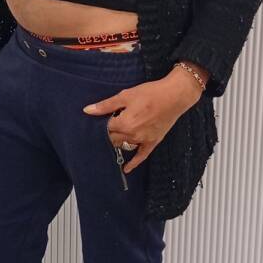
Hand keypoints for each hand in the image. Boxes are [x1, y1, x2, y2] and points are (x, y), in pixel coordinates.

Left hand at [83, 73, 202, 173]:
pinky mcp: (153, 142)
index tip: (96, 123)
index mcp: (124, 123)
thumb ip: (106, 105)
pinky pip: (141, 156)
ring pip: (124, 146)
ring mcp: (143, 140)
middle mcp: (132, 135)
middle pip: (113, 139)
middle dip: (107, 135)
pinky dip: (133, 163)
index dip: (100, 125)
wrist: (174, 96)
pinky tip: (126, 169)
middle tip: (101, 133)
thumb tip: (87, 110)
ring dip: (117, 144)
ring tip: (109, 142)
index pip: (105, 129)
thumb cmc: (150, 93)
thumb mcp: (125, 96)